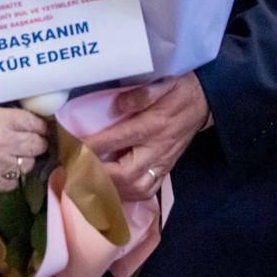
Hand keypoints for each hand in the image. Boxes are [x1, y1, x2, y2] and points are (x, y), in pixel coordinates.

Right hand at [0, 106, 47, 203]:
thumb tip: (15, 120)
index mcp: (0, 120)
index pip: (34, 122)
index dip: (39, 125)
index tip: (38, 127)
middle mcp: (6, 143)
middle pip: (38, 144)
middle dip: (37, 142)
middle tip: (32, 141)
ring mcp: (1, 166)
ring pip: (29, 164)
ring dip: (25, 160)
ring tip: (16, 157)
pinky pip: (14, 182)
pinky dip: (12, 177)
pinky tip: (2, 172)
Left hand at [81, 74, 208, 202]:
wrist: (205, 100)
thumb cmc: (179, 89)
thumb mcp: (164, 82)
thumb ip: (141, 93)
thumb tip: (116, 105)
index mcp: (154, 125)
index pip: (118, 139)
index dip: (91, 146)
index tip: (70, 147)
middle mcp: (158, 149)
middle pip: (126, 174)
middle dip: (98, 175)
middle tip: (75, 170)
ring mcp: (163, 162)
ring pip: (137, 188)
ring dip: (111, 189)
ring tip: (89, 181)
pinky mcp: (166, 169)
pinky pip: (147, 191)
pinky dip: (126, 194)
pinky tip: (111, 189)